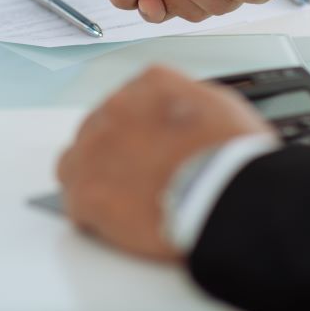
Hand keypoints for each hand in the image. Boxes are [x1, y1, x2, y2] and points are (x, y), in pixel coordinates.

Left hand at [57, 65, 276, 261]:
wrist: (230, 195)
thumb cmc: (234, 157)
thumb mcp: (220, 106)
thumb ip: (187, 101)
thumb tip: (179, 114)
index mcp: (150, 85)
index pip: (127, 102)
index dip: (137, 130)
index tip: (148, 148)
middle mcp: (116, 109)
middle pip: (97, 131)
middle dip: (113, 153)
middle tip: (137, 179)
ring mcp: (96, 150)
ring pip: (75, 163)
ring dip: (93, 179)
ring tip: (120, 203)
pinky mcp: (88, 192)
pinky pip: (76, 204)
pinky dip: (92, 215)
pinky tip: (114, 226)